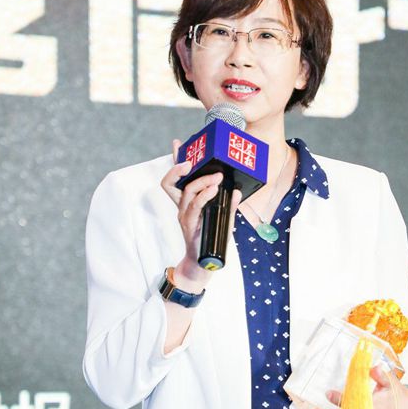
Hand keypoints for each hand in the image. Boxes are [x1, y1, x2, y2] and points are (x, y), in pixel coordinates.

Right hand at [161, 139, 242, 280]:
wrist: (204, 264)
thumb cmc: (211, 240)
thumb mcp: (223, 218)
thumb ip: (228, 204)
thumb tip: (235, 190)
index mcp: (187, 202)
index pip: (177, 178)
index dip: (176, 161)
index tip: (177, 144)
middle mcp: (182, 206)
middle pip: (172, 182)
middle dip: (180, 167)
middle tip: (193, 159)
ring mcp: (184, 215)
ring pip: (186, 192)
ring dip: (201, 181)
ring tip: (216, 177)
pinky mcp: (189, 225)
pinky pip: (194, 207)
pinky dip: (204, 196)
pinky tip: (214, 190)